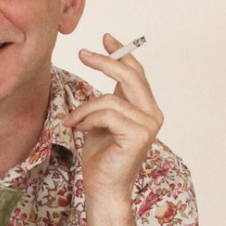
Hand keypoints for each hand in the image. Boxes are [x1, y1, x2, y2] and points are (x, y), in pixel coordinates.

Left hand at [63, 34, 164, 204]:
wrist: (103, 187)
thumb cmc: (101, 157)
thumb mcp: (101, 120)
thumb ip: (107, 100)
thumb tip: (103, 70)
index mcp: (145, 108)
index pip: (137, 73)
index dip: (122, 54)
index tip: (107, 38)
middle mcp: (152, 114)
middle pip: (131, 76)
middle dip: (105, 61)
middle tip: (82, 53)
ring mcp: (148, 124)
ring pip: (110, 98)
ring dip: (84, 108)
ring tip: (72, 121)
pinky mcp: (138, 135)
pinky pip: (107, 113)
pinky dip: (87, 118)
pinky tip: (78, 129)